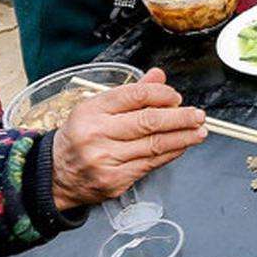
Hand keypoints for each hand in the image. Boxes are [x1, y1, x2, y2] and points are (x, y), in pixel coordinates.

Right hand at [49, 68, 205, 210]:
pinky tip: (181, 146)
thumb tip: (159, 76)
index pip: (134, 96)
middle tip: (198, 115)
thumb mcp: (97, 108)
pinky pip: (150, 164)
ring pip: (154, 145)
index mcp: (91, 110)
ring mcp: (105, 159)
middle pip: (149, 122)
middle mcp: (97, 134)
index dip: (161, 94)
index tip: (176, 97)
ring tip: (199, 131)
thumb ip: (131, 93)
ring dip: (183, 137)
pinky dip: (170, 154)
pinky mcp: (114, 180)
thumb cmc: (82, 136)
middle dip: (180, 118)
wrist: (57, 174)